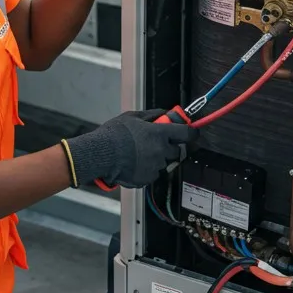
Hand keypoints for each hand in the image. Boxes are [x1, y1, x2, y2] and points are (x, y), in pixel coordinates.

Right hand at [63, 109, 197, 188]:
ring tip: (138, 154)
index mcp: (160, 134)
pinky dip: (146, 170)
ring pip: (163, 163)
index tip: (191, 132)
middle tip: (156, 143)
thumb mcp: (132, 116)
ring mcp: (155, 167)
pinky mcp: (146, 179)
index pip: (187, 133)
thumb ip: (151, 115)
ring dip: (156, 159)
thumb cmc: (114, 134)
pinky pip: (152, 174)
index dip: (191, 132)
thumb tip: (163, 113)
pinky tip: (134, 163)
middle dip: (169, 147)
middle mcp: (161, 151)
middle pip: (176, 151)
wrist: (100, 154)